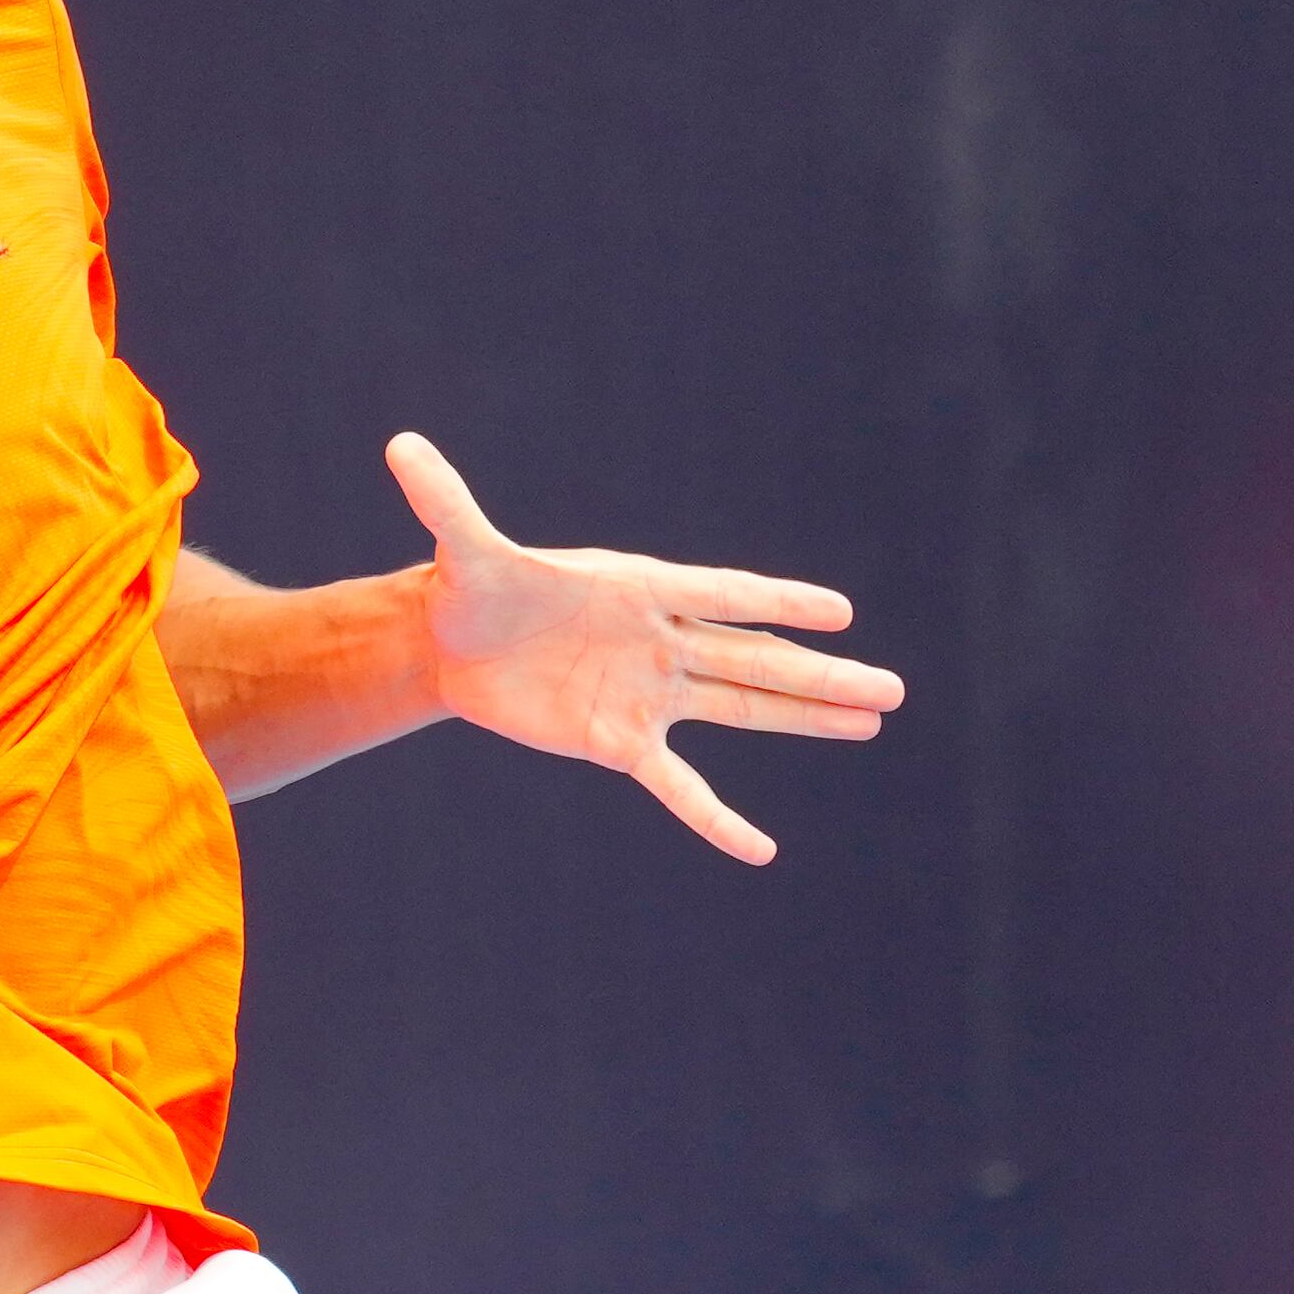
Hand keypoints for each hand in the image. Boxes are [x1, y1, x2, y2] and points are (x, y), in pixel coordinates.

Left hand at [390, 433, 901, 865]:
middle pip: (754, 658)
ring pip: (740, 707)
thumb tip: (400, 445)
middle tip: (894, 690)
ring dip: (804, 717)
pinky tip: (758, 849)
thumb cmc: (471, 588)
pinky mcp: (619, 740)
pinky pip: (678, 784)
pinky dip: (714, 818)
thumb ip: (444, 502)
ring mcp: (648, 691)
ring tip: (872, 721)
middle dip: (819, 674)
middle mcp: (659, 639)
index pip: (721, 592)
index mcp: (639, 586)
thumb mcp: (461, 549)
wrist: (453, 643)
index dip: (776, 601)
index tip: (839, 611)